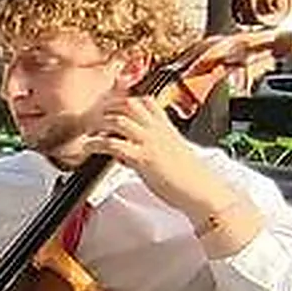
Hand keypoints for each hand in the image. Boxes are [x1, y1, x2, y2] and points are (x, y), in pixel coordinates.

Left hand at [80, 95, 240, 221]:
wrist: (203, 191)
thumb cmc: (190, 178)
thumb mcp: (173, 153)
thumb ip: (153, 146)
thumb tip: (131, 150)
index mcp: (167, 127)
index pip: (146, 101)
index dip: (125, 99)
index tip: (110, 105)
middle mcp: (158, 130)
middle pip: (129, 103)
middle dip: (107, 107)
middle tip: (93, 117)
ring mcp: (150, 142)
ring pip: (118, 119)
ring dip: (98, 123)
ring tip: (88, 131)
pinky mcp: (142, 158)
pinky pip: (113, 144)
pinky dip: (95, 144)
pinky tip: (88, 148)